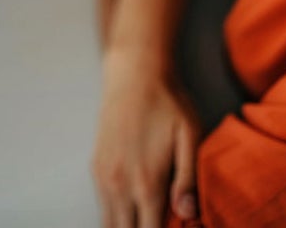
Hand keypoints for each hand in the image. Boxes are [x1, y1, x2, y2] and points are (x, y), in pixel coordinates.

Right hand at [92, 52, 200, 227]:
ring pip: (110, 223)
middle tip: (160, 222)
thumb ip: (189, 179)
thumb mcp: (189, 135)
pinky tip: (131, 210)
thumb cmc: (166, 101)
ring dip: (127, 227)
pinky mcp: (96, 166)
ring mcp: (104, 176)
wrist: (133, 72)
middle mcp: (120, 184)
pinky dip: (115, 215)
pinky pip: (102, 205)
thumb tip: (188, 213)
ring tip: (145, 219)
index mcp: (146, 181)